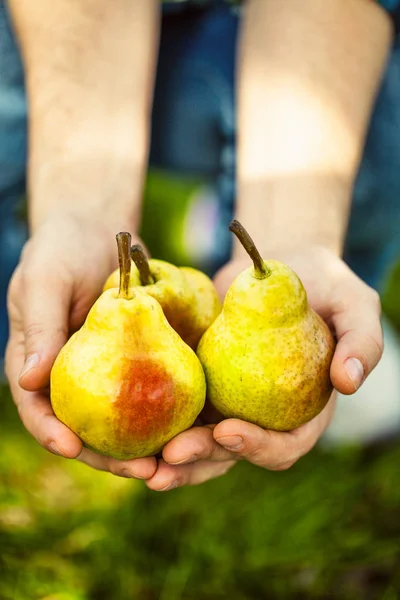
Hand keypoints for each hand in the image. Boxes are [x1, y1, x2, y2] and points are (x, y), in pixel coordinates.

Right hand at [5, 212, 156, 480]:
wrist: (100, 235)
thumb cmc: (63, 251)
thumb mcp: (46, 281)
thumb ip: (40, 326)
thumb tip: (29, 380)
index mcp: (38, 367)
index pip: (38, 411)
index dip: (52, 435)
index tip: (72, 448)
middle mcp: (72, 380)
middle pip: (86, 432)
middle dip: (110, 458)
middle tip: (144, 471)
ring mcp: (105, 377)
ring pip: (122, 425)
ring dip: (146, 448)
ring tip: (175, 462)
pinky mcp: (137, 367)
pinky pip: (151, 395)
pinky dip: (169, 416)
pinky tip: (194, 428)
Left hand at [145, 247, 382, 490]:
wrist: (276, 264)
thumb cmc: (321, 284)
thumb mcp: (353, 304)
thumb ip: (361, 342)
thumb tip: (348, 383)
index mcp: (303, 411)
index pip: (284, 444)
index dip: (259, 447)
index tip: (229, 429)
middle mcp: (264, 416)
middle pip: (233, 454)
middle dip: (203, 461)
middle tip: (171, 455)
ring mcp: (231, 403)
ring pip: (200, 444)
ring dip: (173, 460)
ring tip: (141, 465)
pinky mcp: (203, 385)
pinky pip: (179, 411)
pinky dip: (156, 424)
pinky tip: (130, 430)